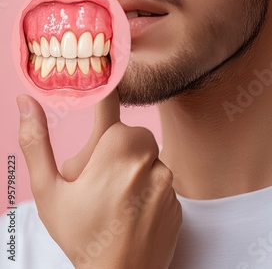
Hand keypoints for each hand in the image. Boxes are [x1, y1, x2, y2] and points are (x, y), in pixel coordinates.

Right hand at [17, 92, 181, 268]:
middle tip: (100, 176)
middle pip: (133, 136)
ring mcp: (167, 184)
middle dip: (117, 148)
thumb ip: (36, 143)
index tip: (103, 112)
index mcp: (118, 150)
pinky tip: (131, 212)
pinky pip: (161, 183)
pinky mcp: (177, 204)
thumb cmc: (79, 234)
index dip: (103, 110)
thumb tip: (26, 103)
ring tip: (115, 199)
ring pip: (149, 159)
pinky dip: (148, 190)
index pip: (112, 109)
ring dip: (134, 170)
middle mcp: (149, 162)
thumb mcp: (49, 191)